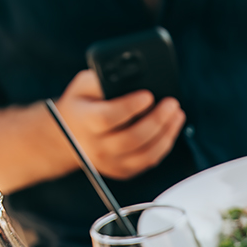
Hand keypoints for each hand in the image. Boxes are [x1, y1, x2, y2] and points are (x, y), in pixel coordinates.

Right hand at [53, 69, 185, 181]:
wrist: (69, 136)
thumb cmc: (81, 105)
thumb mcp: (83, 85)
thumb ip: (102, 79)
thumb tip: (129, 76)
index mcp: (85, 122)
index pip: (108, 117)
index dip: (130, 107)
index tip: (147, 95)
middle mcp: (97, 147)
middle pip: (132, 138)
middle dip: (157, 120)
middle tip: (171, 103)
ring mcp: (111, 162)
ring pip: (145, 154)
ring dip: (166, 134)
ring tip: (177, 114)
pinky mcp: (123, 170)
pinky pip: (149, 161)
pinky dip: (164, 145)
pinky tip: (171, 129)